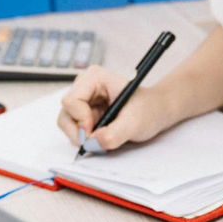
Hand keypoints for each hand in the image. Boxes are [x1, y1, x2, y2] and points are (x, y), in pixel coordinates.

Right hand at [56, 65, 172, 152]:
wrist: (156, 113)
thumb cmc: (149, 110)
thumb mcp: (135, 123)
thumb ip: (115, 134)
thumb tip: (92, 143)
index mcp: (95, 78)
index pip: (72, 100)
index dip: (80, 121)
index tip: (94, 134)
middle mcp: (85, 86)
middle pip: (66, 112)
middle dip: (78, 131)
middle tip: (96, 142)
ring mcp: (83, 100)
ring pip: (66, 122)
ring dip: (81, 136)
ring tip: (102, 138)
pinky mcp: (83, 113)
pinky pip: (73, 129)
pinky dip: (84, 138)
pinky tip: (101, 136)